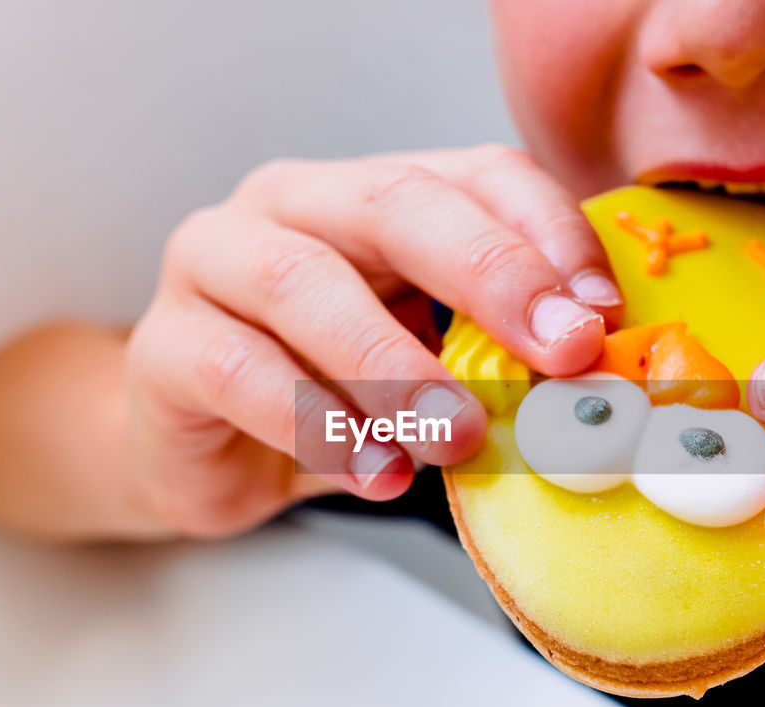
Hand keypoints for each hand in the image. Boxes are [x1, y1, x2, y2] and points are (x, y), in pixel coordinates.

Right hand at [124, 145, 620, 536]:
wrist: (205, 454)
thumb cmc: (331, 397)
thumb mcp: (426, 364)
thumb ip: (491, 355)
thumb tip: (592, 381)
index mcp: (372, 193)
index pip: (475, 174)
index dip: (547, 235)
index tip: (600, 318)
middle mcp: (291, 205)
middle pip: (392, 204)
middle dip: (488, 275)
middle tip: (556, 354)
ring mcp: (213, 263)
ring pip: (302, 283)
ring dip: (395, 363)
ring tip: (460, 435)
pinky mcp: (164, 345)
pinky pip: (238, 370)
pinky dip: (318, 426)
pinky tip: (376, 473)